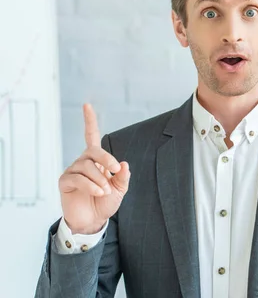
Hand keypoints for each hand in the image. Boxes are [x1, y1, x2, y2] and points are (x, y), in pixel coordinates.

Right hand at [59, 104, 130, 234]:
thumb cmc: (105, 202)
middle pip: (93, 150)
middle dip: (106, 158)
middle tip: (114, 170)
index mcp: (96, 160)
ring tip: (104, 191)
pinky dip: (90, 185)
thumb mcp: (119, 189)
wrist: (93, 221)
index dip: (89, 121)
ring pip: (87, 166)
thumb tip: (124, 163)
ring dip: (99, 179)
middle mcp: (83, 162)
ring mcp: (73, 171)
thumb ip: (122, 176)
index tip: (86, 105)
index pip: (91, 136)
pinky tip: (97, 192)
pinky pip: (78, 178)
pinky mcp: (65, 182)